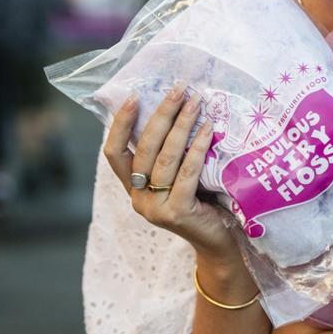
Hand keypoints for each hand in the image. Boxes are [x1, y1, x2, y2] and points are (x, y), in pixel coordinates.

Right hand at [102, 84, 234, 260]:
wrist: (218, 244)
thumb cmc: (202, 204)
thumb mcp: (179, 179)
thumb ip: (170, 156)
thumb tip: (178, 109)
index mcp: (133, 188)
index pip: (114, 153)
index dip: (120, 124)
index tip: (133, 96)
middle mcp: (138, 198)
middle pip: (144, 148)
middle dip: (162, 115)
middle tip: (179, 90)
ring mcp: (155, 207)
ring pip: (165, 158)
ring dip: (182, 125)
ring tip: (196, 102)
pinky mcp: (176, 213)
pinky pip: (187, 172)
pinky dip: (198, 147)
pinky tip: (209, 128)